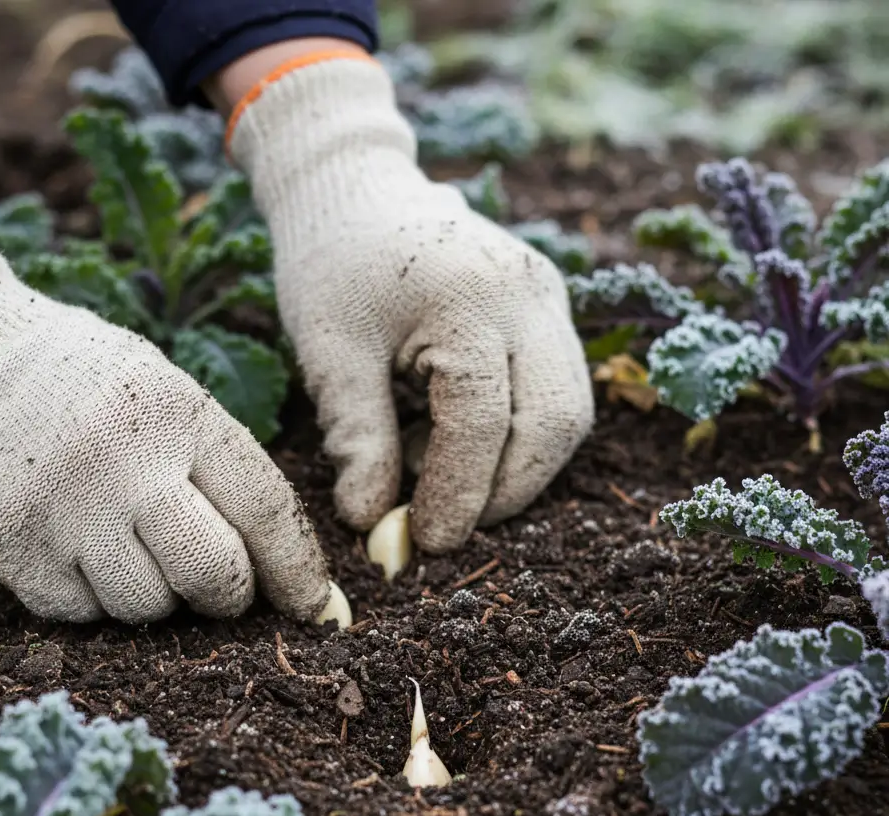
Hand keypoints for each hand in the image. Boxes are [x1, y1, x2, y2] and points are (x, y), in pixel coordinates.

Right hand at [0, 198, 329, 622]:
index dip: (296, 569)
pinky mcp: (2, 547)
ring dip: (155, 594)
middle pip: (212, 575)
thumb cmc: (87, 384)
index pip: (264, 510)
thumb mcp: (167, 393)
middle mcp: (120, 463)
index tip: (316, 608)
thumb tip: (284, 572)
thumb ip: (222, 470)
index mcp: (176, 415)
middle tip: (221, 586)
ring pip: (146, 607)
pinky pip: (79, 612)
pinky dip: (90, 595)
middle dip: (229, 595)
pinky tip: (73, 545)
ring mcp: (57, 510)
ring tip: (128, 544)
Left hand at [228, 55, 593, 552]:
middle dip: (508, 490)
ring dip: (518, 468)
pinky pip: (557, 390)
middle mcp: (531, 295)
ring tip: (442, 479)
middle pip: (557, 422)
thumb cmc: (332, 264)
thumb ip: (355, 437)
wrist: (358, 191)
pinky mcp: (549, 308)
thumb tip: (371, 522)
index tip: (424, 541)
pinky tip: (455, 440)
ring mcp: (550, 297)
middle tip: (448, 524)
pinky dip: (517, 435)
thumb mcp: (328, 350)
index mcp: (470, 298)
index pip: (482, 422)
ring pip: (570, 412)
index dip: (457, 493)